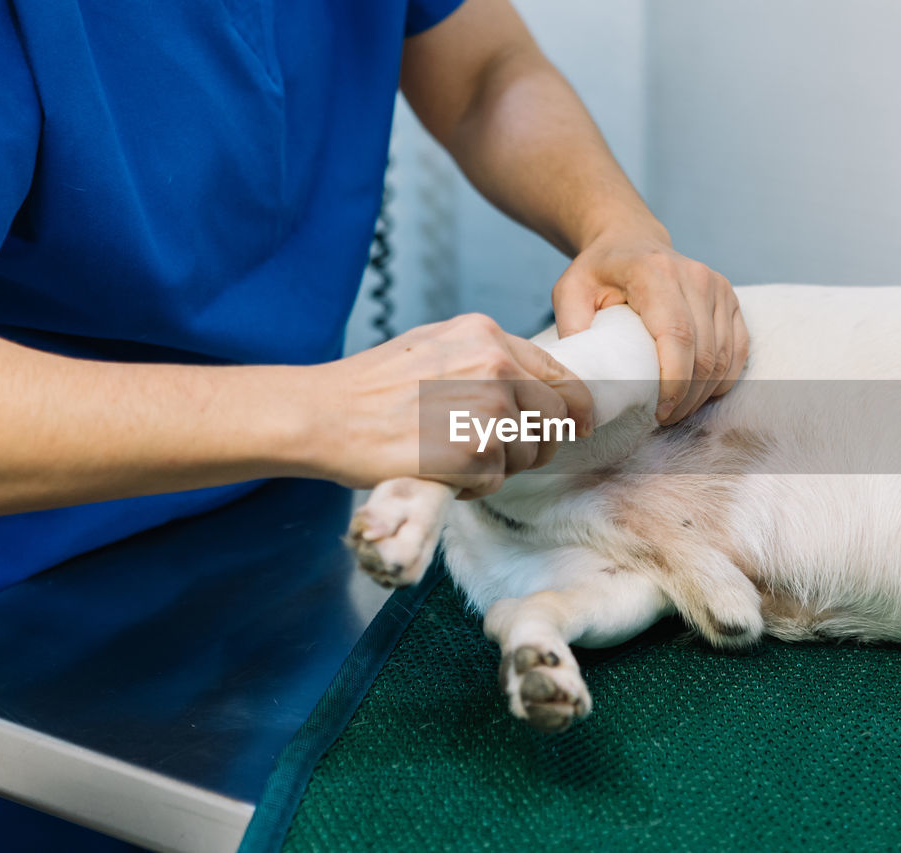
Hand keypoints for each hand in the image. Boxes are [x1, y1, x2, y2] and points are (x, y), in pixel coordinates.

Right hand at [308, 314, 593, 497]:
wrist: (324, 414)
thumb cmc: (372, 386)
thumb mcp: (434, 345)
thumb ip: (486, 358)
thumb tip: (534, 384)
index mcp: (487, 336)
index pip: (559, 374)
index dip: (574, 406)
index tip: (577, 426)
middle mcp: (495, 366)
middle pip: (555, 419)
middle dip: (538, 444)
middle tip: (502, 456)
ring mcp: (486, 409)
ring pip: (529, 454)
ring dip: (501, 468)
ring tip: (457, 458)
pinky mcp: (472, 452)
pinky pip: (497, 482)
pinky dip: (474, 487)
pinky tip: (443, 473)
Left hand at [551, 228, 748, 424]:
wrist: (631, 241)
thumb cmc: (598, 271)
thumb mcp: (570, 291)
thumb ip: (572, 328)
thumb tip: (582, 377)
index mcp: (655, 273)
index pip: (678, 335)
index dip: (674, 381)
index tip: (659, 411)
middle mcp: (695, 276)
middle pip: (705, 353)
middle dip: (687, 397)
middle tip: (663, 419)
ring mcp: (719, 287)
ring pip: (724, 357)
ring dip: (704, 394)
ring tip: (677, 411)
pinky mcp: (731, 300)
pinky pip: (738, 351)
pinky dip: (721, 380)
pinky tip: (699, 395)